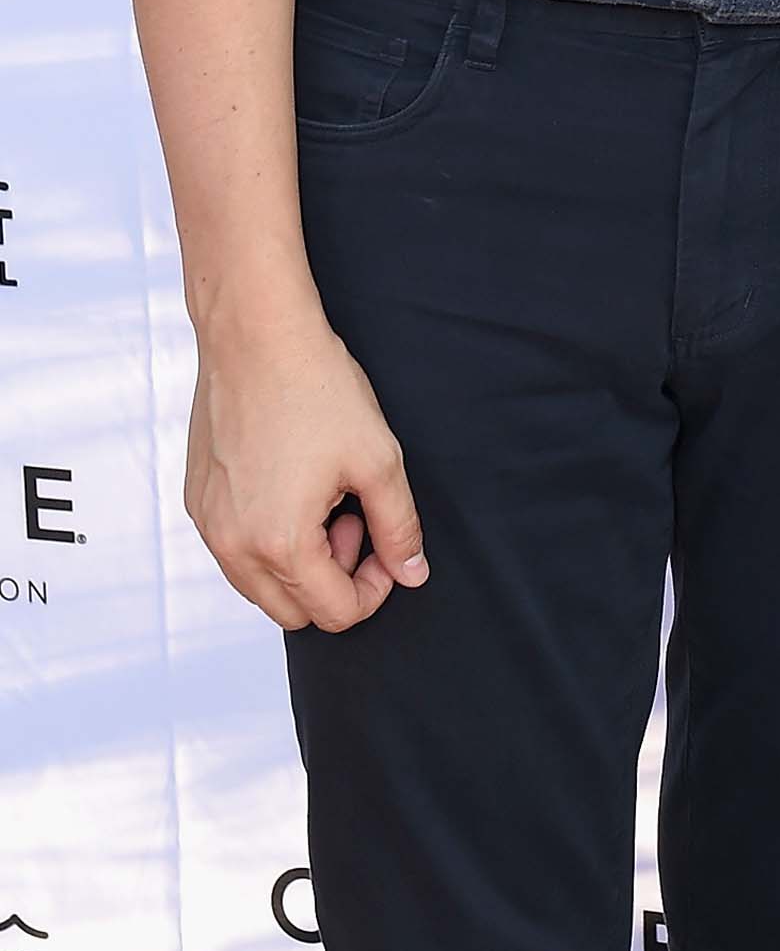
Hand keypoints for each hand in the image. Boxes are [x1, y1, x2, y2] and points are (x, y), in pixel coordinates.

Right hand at [185, 303, 427, 632]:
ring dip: (302, 562)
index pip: (337, 613)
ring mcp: (208, 527)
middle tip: (355, 517)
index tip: (386, 539)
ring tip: (325, 498)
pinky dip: (269, 538)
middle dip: (337, 578)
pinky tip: (293, 483)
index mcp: (280, 546)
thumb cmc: (317, 390)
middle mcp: (233, 548)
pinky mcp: (197, 503)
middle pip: (296, 612)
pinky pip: (236, 551)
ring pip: (262, 587)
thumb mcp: (377, 459)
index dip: (376, 586)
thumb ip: (399, 526)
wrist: (256, 336)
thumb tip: (412, 573)